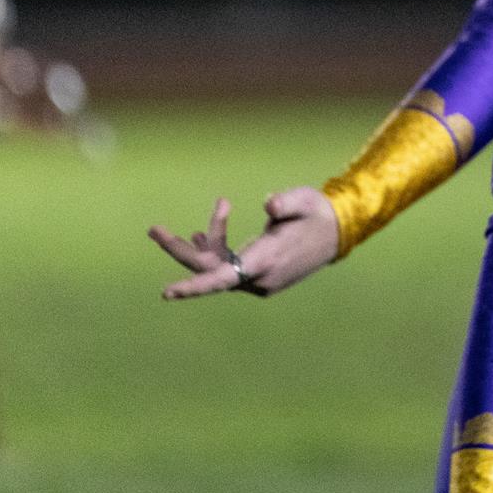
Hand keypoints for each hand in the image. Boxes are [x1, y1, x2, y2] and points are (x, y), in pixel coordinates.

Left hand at [148, 188, 341, 299]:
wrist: (338, 231)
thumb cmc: (318, 212)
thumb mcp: (304, 200)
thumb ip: (286, 203)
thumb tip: (268, 205)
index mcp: (266, 260)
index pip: (223, 277)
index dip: (195, 285)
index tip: (167, 292)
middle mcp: (258, 276)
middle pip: (210, 270)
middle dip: (181, 250)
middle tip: (153, 229)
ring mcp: (258, 279)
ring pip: (219, 265)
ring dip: (210, 239)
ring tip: (222, 205)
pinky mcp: (259, 274)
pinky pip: (228, 265)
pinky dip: (217, 247)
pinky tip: (203, 233)